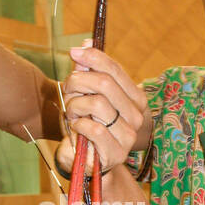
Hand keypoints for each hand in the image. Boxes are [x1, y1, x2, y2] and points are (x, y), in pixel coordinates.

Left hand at [54, 44, 149, 177]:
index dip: (93, 57)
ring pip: (98, 104)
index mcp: (136, 98)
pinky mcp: (116, 153)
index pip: (115, 70)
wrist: (85, 161)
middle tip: (67, 90)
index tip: (74, 52)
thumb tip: (86, 43)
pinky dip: (78, 125)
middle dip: (79, 82)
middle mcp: (137, 116)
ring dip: (76, 105)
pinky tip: (76, 128)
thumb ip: (87, 71)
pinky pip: (94, 128)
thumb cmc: (86, 125)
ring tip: (72, 112)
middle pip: (105, 83)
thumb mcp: (85, 94)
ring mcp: (129, 135)